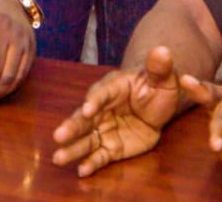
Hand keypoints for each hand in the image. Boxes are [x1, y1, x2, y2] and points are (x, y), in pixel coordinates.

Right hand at [51, 45, 182, 176]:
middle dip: (72, 127)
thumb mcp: (162, 77)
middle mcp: (102, 109)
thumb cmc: (157, 87)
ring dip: (73, 149)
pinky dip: (90, 163)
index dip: (95, 101)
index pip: (101, 94)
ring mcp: (104, 129)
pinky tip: (81, 171)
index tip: (88, 109)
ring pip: (86, 139)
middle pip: (84, 119)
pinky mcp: (111, 147)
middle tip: (58, 135)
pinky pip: (99, 156)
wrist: (158, 105)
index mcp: (112, 88)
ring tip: (58, 158)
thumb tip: (162, 50)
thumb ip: (159, 66)